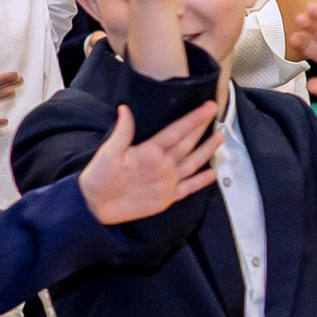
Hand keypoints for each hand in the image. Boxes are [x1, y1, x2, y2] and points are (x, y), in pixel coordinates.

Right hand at [79, 99, 223, 222]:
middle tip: (215, 114)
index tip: (207, 108)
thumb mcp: (108, 150)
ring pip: (194, 164)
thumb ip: (122, 130)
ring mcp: (168, 184)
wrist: (96, 208)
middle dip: (203, 127)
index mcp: (149, 153)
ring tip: (220, 138)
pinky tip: (213, 173)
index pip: (177, 131)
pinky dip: (202, 181)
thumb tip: (125, 110)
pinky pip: (189, 188)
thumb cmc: (100, 179)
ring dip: (208, 150)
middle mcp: (163, 167)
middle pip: (188, 144)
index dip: (194, 118)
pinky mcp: (167, 198)